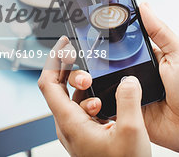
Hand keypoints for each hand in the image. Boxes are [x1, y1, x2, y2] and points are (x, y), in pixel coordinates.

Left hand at [38, 36, 150, 156]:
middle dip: (75, 72)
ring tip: (105, 87)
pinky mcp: (87, 134)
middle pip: (60, 88)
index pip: (48, 83)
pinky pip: (86, 109)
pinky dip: (96, 99)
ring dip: (88, 87)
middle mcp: (68, 126)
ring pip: (75, 98)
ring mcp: (77, 130)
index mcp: (70, 123)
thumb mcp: (130, 130)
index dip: (54, 60)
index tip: (65, 44)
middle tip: (92, 67)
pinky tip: (111, 103)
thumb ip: (128, 99)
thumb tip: (127, 79)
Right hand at [73, 3, 178, 153]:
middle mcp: (137, 69)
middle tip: (81, 46)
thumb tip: (144, 6)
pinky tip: (89, 89)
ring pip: (103, 77)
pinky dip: (97, 95)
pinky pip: (105, 99)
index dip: (112, 29)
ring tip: (84, 70)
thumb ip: (162, 32)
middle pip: (110, 56)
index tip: (94, 18)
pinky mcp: (123, 106)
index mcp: (150, 53)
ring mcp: (129, 88)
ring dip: (94, 74)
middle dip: (97, 52)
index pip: (126, 37)